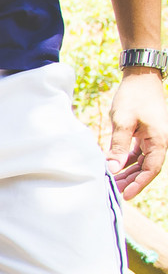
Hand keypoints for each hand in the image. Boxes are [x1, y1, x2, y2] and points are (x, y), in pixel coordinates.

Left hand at [106, 70, 167, 198]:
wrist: (140, 77)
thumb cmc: (133, 97)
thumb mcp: (123, 122)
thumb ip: (118, 147)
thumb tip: (113, 169)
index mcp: (160, 139)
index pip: (152, 169)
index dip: (139, 184)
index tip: (125, 195)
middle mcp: (160, 140)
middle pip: (147, 168)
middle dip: (131, 181)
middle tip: (113, 192)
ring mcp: (154, 138)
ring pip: (142, 162)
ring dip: (128, 173)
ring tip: (113, 183)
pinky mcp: (146, 135)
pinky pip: (139, 154)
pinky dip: (127, 162)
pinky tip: (115, 168)